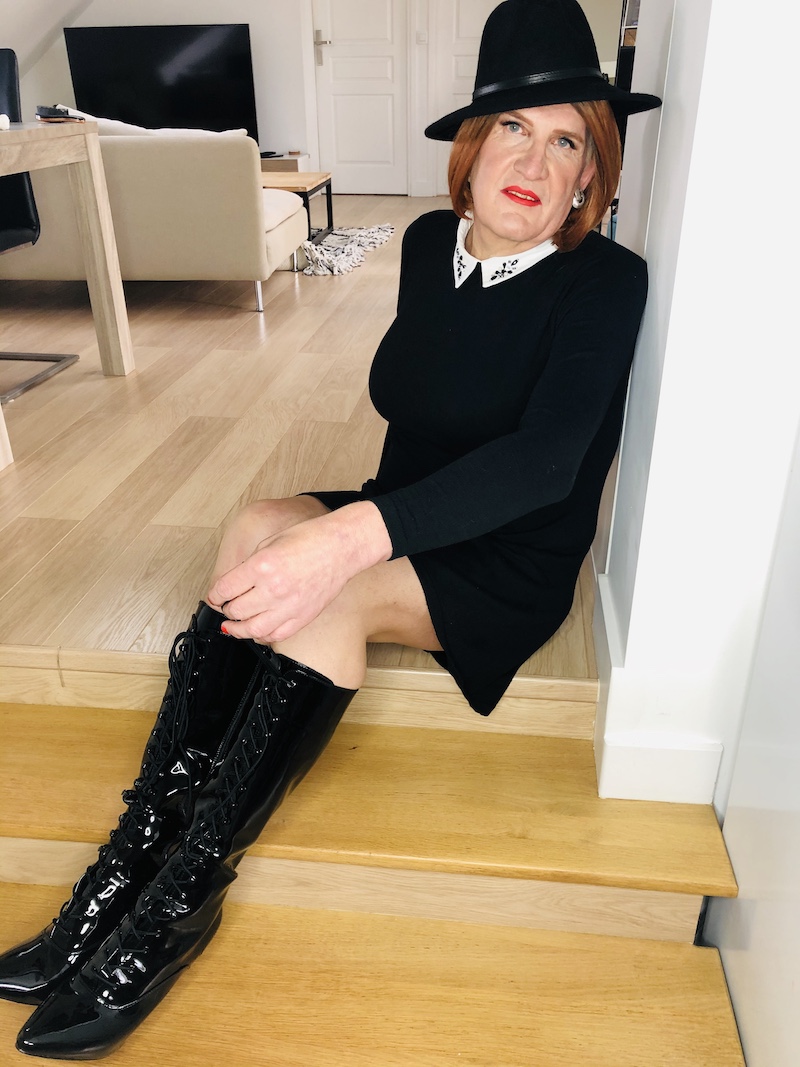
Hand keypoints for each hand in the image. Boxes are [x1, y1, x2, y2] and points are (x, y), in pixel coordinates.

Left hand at [207, 502, 391, 642]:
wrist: (341, 546)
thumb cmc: (309, 538)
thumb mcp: (269, 542)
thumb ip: (249, 565)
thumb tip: (234, 585)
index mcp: (261, 566)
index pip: (224, 589)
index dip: (214, 594)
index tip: (214, 596)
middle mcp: (273, 589)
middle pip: (235, 610)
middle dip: (226, 609)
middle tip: (225, 606)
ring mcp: (289, 606)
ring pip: (252, 629)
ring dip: (237, 629)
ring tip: (232, 626)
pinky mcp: (303, 616)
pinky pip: (276, 634)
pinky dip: (261, 636)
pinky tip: (256, 631)